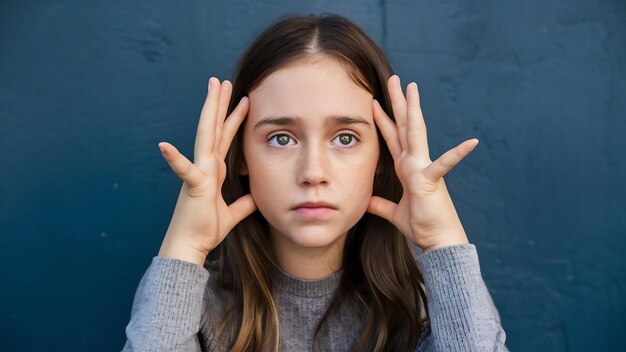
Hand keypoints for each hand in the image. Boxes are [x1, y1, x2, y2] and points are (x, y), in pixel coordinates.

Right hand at [157, 77, 256, 265]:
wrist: (189, 246)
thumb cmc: (205, 230)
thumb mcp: (232, 214)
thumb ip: (243, 203)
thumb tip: (255, 197)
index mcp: (213, 170)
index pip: (225, 138)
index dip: (234, 118)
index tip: (243, 100)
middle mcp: (205, 166)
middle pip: (214, 128)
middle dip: (219, 104)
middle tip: (222, 80)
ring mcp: (199, 173)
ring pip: (206, 136)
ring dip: (210, 111)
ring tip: (213, 88)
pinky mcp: (194, 186)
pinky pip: (184, 171)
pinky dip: (174, 159)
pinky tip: (163, 145)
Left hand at [367, 75, 477, 251]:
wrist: (438, 241)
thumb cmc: (422, 225)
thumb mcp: (394, 213)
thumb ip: (380, 204)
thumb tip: (367, 200)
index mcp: (406, 168)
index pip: (392, 138)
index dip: (383, 120)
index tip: (374, 101)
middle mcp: (414, 163)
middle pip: (403, 126)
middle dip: (397, 102)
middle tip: (393, 79)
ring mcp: (423, 169)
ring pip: (416, 134)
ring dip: (414, 111)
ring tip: (413, 88)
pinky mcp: (430, 181)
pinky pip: (443, 165)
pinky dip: (457, 154)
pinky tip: (472, 142)